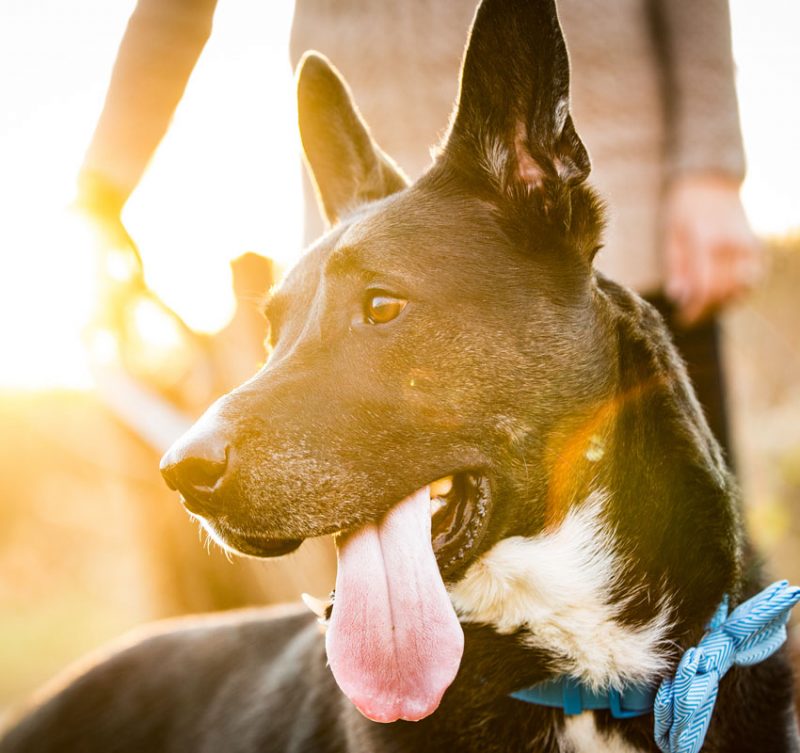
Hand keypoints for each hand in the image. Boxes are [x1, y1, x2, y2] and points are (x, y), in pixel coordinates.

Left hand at [663, 175, 763, 326]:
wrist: (713, 182)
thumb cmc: (684, 210)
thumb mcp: (670, 235)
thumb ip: (675, 267)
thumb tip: (679, 297)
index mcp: (704, 239)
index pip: (704, 285)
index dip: (694, 308)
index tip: (683, 319)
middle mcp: (731, 243)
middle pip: (723, 290)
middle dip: (705, 308)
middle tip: (690, 315)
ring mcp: (749, 246)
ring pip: (740, 288)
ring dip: (721, 303)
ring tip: (703, 306)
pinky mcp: (758, 249)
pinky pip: (752, 280)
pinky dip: (737, 291)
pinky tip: (720, 295)